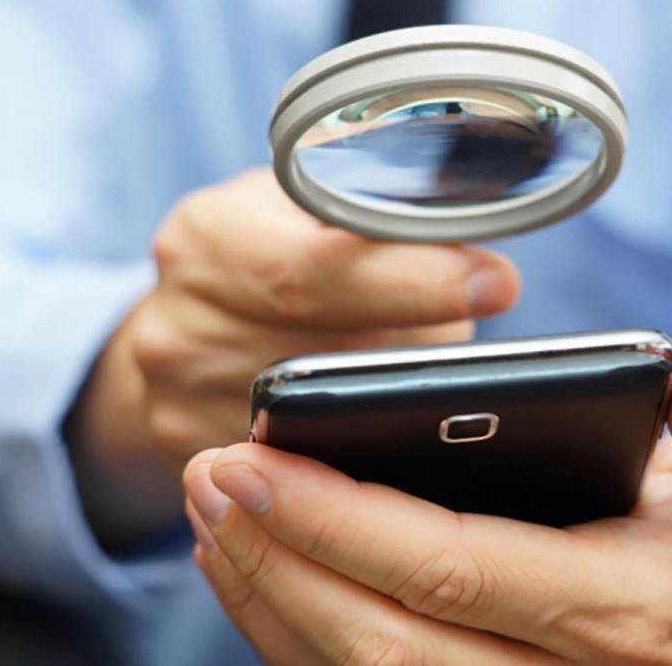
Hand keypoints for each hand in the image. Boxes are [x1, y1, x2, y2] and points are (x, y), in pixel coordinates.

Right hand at [66, 168, 520, 544]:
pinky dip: (356, 438)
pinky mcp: (194, 461)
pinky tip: (379, 412)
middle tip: (478, 320)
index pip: (316, 275)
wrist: (177, 324)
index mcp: (208, 239)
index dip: (411, 282)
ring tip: (412, 356)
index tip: (494, 285)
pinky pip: (304, 464)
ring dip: (390, 391)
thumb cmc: (262, 253)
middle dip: (417, 340)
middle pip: (333, 353)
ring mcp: (180, 404)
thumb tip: (473, 260)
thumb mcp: (301, 206)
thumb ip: (370, 222)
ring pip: (328, 417)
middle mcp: (178, 326)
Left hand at [185, 344, 671, 664]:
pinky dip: (290, 632)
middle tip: (208, 474)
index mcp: (621, 615)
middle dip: (280, 559)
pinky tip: (251, 564)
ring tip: (209, 510)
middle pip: (382, 642)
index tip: (256, 457)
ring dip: (268, 596)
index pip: (456, 572)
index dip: (344, 520)